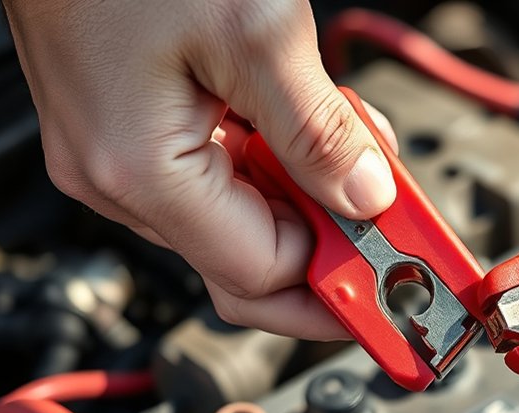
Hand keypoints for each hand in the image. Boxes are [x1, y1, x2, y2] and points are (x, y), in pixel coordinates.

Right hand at [2, 0, 399, 339]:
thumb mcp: (256, 31)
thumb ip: (318, 130)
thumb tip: (365, 197)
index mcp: (141, 171)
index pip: (261, 273)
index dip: (340, 276)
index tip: (400, 270)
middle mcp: (119, 177)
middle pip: (248, 255)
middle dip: (330, 240)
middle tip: (392, 217)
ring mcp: (118, 154)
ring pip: (238, 212)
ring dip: (308, 190)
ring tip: (356, 142)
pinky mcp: (130, 125)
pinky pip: (215, 171)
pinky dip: (274, 157)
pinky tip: (308, 122)